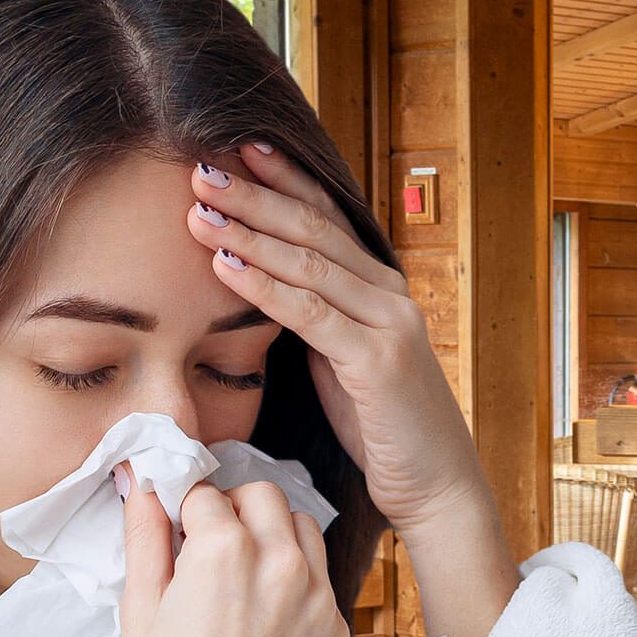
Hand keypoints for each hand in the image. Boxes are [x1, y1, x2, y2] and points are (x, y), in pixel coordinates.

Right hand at [115, 463, 349, 636]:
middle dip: (232, 510)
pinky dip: (293, 579)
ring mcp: (318, 594)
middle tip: (205, 549)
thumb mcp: (139, 611)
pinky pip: (320, 578)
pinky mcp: (337, 627)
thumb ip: (145, 537)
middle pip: (262, 496)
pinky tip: (262, 619)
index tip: (174, 529)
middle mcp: (282, 561)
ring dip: (271, 534)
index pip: (204, 493)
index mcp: (225, 549)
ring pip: (302, 527)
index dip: (183, 509)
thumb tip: (143, 485)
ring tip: (238, 578)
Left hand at [186, 146, 520, 636]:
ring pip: (310, 262)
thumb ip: (318, 324)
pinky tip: (224, 268)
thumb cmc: (386, 431)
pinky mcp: (378, 362)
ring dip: (249, 232)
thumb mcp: (345, 364)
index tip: (237, 150)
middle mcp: (390, 296)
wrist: (437, 486)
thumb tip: (269, 293)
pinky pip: (310, 314)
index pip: (327, 219)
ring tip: (199, 210)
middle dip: (254, 195)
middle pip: (315, 228)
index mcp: (381, 291)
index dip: (283, 181)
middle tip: (200, 166)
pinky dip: (264, 286)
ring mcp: (389, 325)